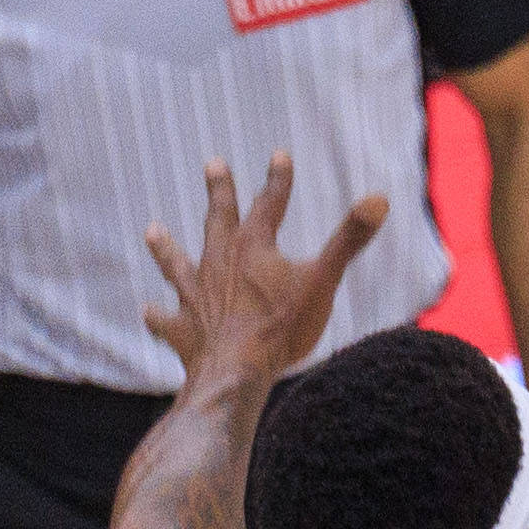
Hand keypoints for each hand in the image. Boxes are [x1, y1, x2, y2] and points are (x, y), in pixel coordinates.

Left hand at [143, 156, 392, 392]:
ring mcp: (196, 296)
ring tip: (152, 230)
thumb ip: (349, 240)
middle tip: (213, 164)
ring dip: (166, 248)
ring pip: (178, 264)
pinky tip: (149, 312)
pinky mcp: (184, 330)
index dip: (278, 179)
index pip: (269, 203)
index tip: (279, 155)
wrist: (236, 372)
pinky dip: (158, 317)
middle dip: (220, 192)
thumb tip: (379, 199)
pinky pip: (166, 321)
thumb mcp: (323, 280)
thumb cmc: (281, 327)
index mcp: (254, 247)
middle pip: (218, 220)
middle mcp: (219, 264)